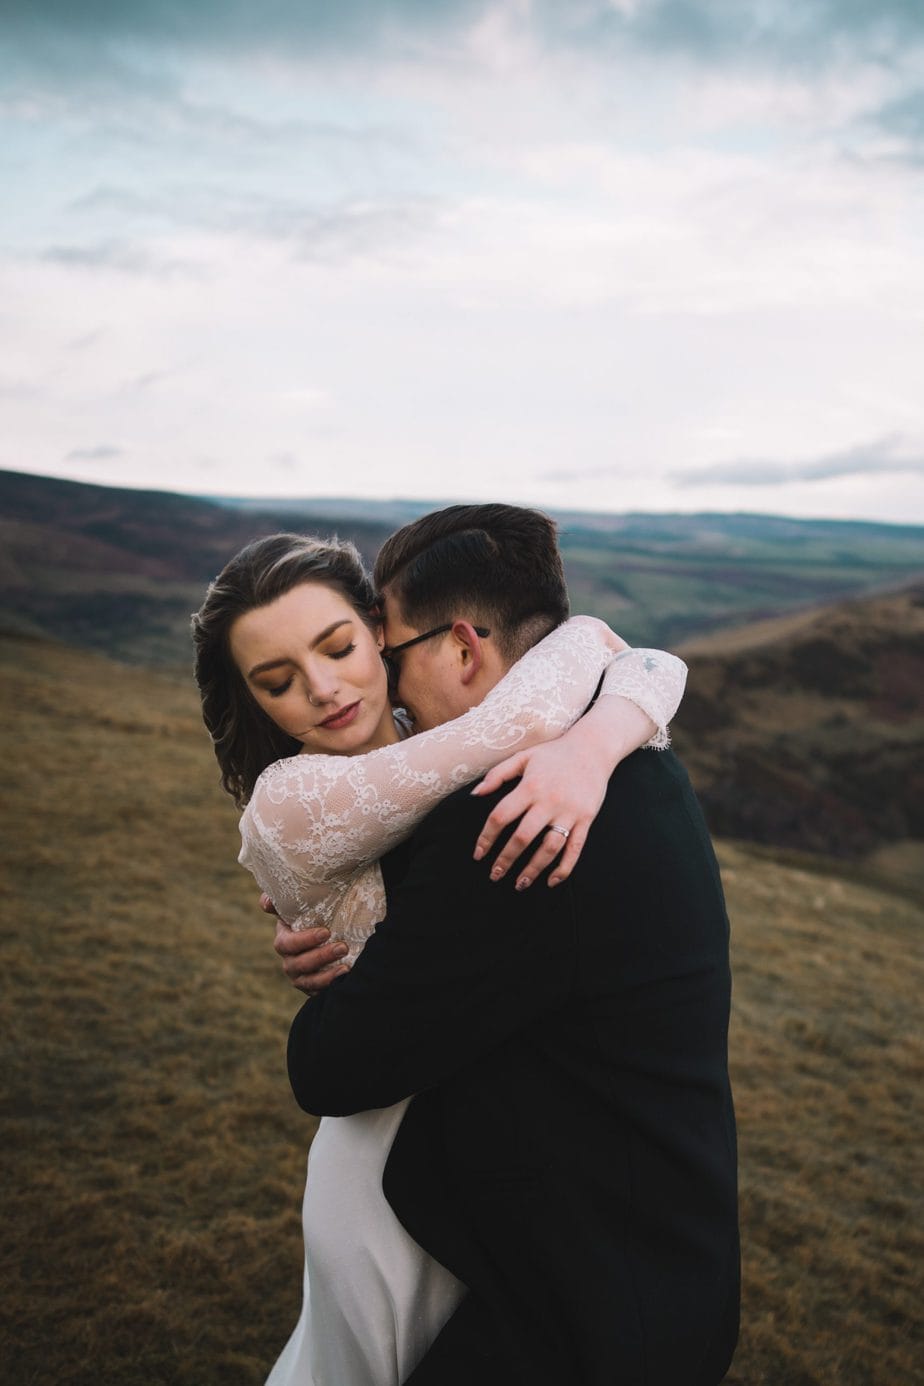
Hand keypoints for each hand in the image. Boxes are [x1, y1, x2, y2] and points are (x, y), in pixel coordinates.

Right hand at [262, 895, 350, 994]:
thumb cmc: (313, 917)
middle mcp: (289, 960)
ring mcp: (299, 976)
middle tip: (342, 947)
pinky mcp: (311, 987)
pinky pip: (316, 992)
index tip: (325, 932)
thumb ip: (281, 901)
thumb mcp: (300, 906)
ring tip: (345, 967)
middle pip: (298, 964)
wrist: (330, 934)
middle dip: (321, 956)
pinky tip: (344, 978)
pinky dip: (329, 987)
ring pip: (307, 981)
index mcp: (284, 938)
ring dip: (326, 975)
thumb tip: (265, 903)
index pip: (286, 943)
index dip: (304, 940)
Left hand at [470, 734, 609, 889]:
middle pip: (523, 837)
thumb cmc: (553, 753)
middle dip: (506, 860)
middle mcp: (549, 801)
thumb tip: (474, 794)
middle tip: (495, 875)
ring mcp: (569, 812)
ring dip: (533, 869)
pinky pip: (575, 849)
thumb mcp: (523, 757)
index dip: (486, 838)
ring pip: (549, 848)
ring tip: (519, 883)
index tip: (478, 854)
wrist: (593, 747)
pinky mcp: (586, 819)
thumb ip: (497, 774)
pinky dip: (564, 868)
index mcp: (530, 786)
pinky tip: (551, 881)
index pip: (501, 816)